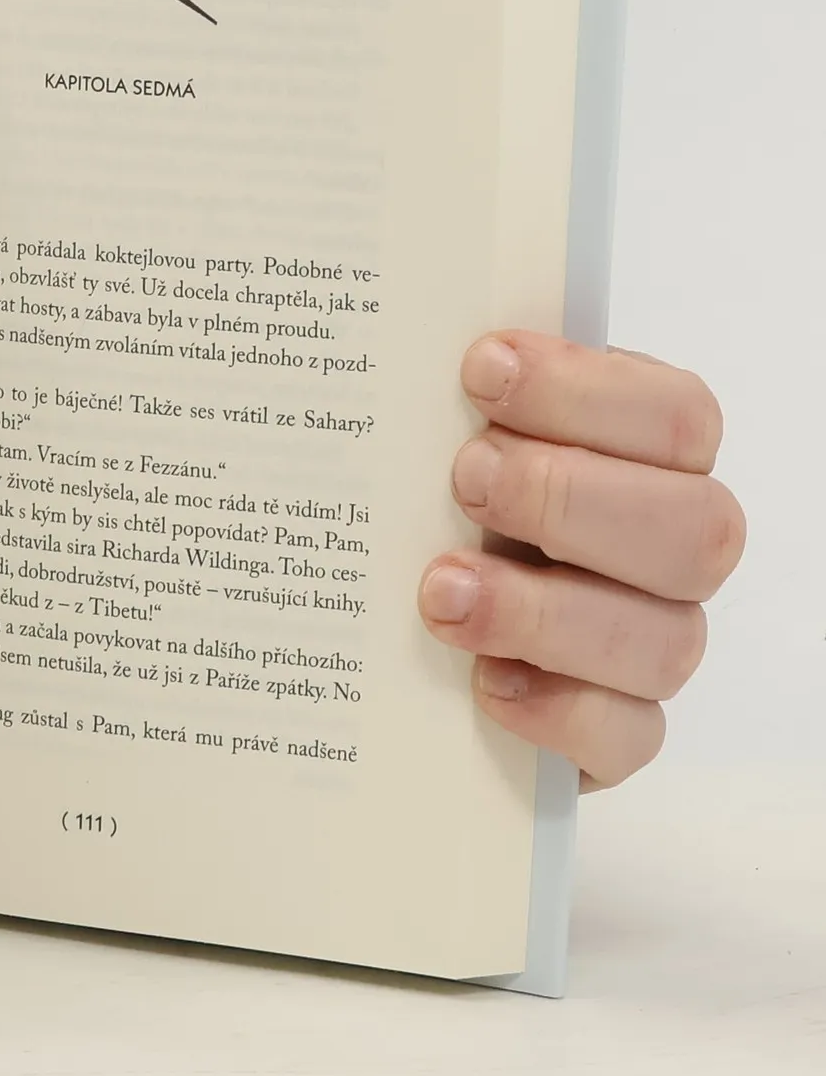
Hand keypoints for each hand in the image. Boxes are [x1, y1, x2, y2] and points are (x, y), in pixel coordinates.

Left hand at [418, 331, 743, 787]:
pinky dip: (555, 711)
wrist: (416, 625)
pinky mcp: (616, 727)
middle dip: (569, 496)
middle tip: (464, 478)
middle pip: (697, 527)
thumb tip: (378, 340)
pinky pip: (627, 735)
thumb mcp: (437, 432)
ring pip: (665, 639)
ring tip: (440, 589)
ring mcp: (651, 640)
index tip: (481, 369)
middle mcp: (668, 546)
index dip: (588, 391)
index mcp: (646, 454)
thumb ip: (444, 395)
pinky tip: (481, 682)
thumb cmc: (437, 496)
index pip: (675, 416)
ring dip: (545, 611)